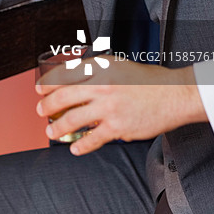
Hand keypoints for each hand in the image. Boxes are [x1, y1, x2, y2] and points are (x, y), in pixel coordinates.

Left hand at [35, 57, 207, 155]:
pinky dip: (80, 146)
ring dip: (58, 127)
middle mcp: (101, 86)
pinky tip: (74, 148)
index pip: (64, 74)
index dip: (47, 83)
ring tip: (51, 131)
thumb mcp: (118, 64)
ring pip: (73, 120)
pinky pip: (92, 139)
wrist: (174, 94)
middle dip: (47, 106)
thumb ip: (96, 69)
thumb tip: (75, 76)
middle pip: (63, 97)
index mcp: (100, 68)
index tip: (39, 89)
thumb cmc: (148, 80)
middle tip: (40, 111)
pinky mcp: (118, 128)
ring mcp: (108, 108)